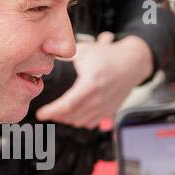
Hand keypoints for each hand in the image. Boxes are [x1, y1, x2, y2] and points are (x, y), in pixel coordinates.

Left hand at [36, 34, 153, 129]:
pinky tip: (74, 116)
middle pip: (72, 116)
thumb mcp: (86, 51)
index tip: (41, 114)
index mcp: (90, 85)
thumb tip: (46, 58)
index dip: (52, 112)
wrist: (134, 63)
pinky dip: (80, 122)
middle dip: (56, 116)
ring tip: (58, 114)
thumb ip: (65, 56)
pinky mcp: (110, 111)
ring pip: (81, 122)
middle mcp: (99, 99)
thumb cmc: (109, 56)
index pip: (68, 105)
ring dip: (67, 120)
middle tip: (46, 113)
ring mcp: (105, 107)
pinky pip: (91, 123)